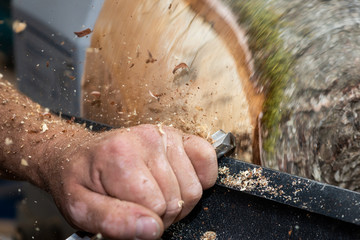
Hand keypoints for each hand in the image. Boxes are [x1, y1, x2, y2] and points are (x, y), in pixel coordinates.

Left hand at [44, 124, 216, 238]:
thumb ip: (112, 221)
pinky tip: (177, 180)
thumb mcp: (81, 208)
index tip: (130, 216)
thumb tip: (151, 229)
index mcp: (119, 156)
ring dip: (178, 200)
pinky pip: (206, 158)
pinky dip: (200, 177)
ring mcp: (164, 135)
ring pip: (194, 188)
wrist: (79, 153)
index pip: (156, 209)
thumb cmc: (81, 180)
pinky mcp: (177, 134)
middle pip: (178, 200)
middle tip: (140, 206)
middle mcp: (146, 140)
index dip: (145, 223)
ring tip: (155, 194)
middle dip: (162, 214)